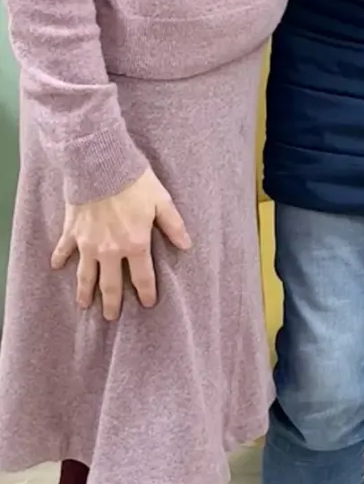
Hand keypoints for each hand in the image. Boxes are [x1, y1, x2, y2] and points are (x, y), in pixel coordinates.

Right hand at [51, 167, 191, 321]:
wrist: (101, 166)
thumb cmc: (135, 182)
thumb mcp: (161, 201)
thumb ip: (174, 225)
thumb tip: (187, 245)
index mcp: (135, 244)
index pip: (143, 277)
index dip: (146, 292)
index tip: (147, 304)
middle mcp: (110, 250)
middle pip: (111, 284)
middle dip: (112, 303)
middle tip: (111, 316)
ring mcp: (88, 244)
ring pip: (85, 276)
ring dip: (84, 292)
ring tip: (84, 305)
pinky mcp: (72, 232)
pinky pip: (63, 250)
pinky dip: (59, 259)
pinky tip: (56, 267)